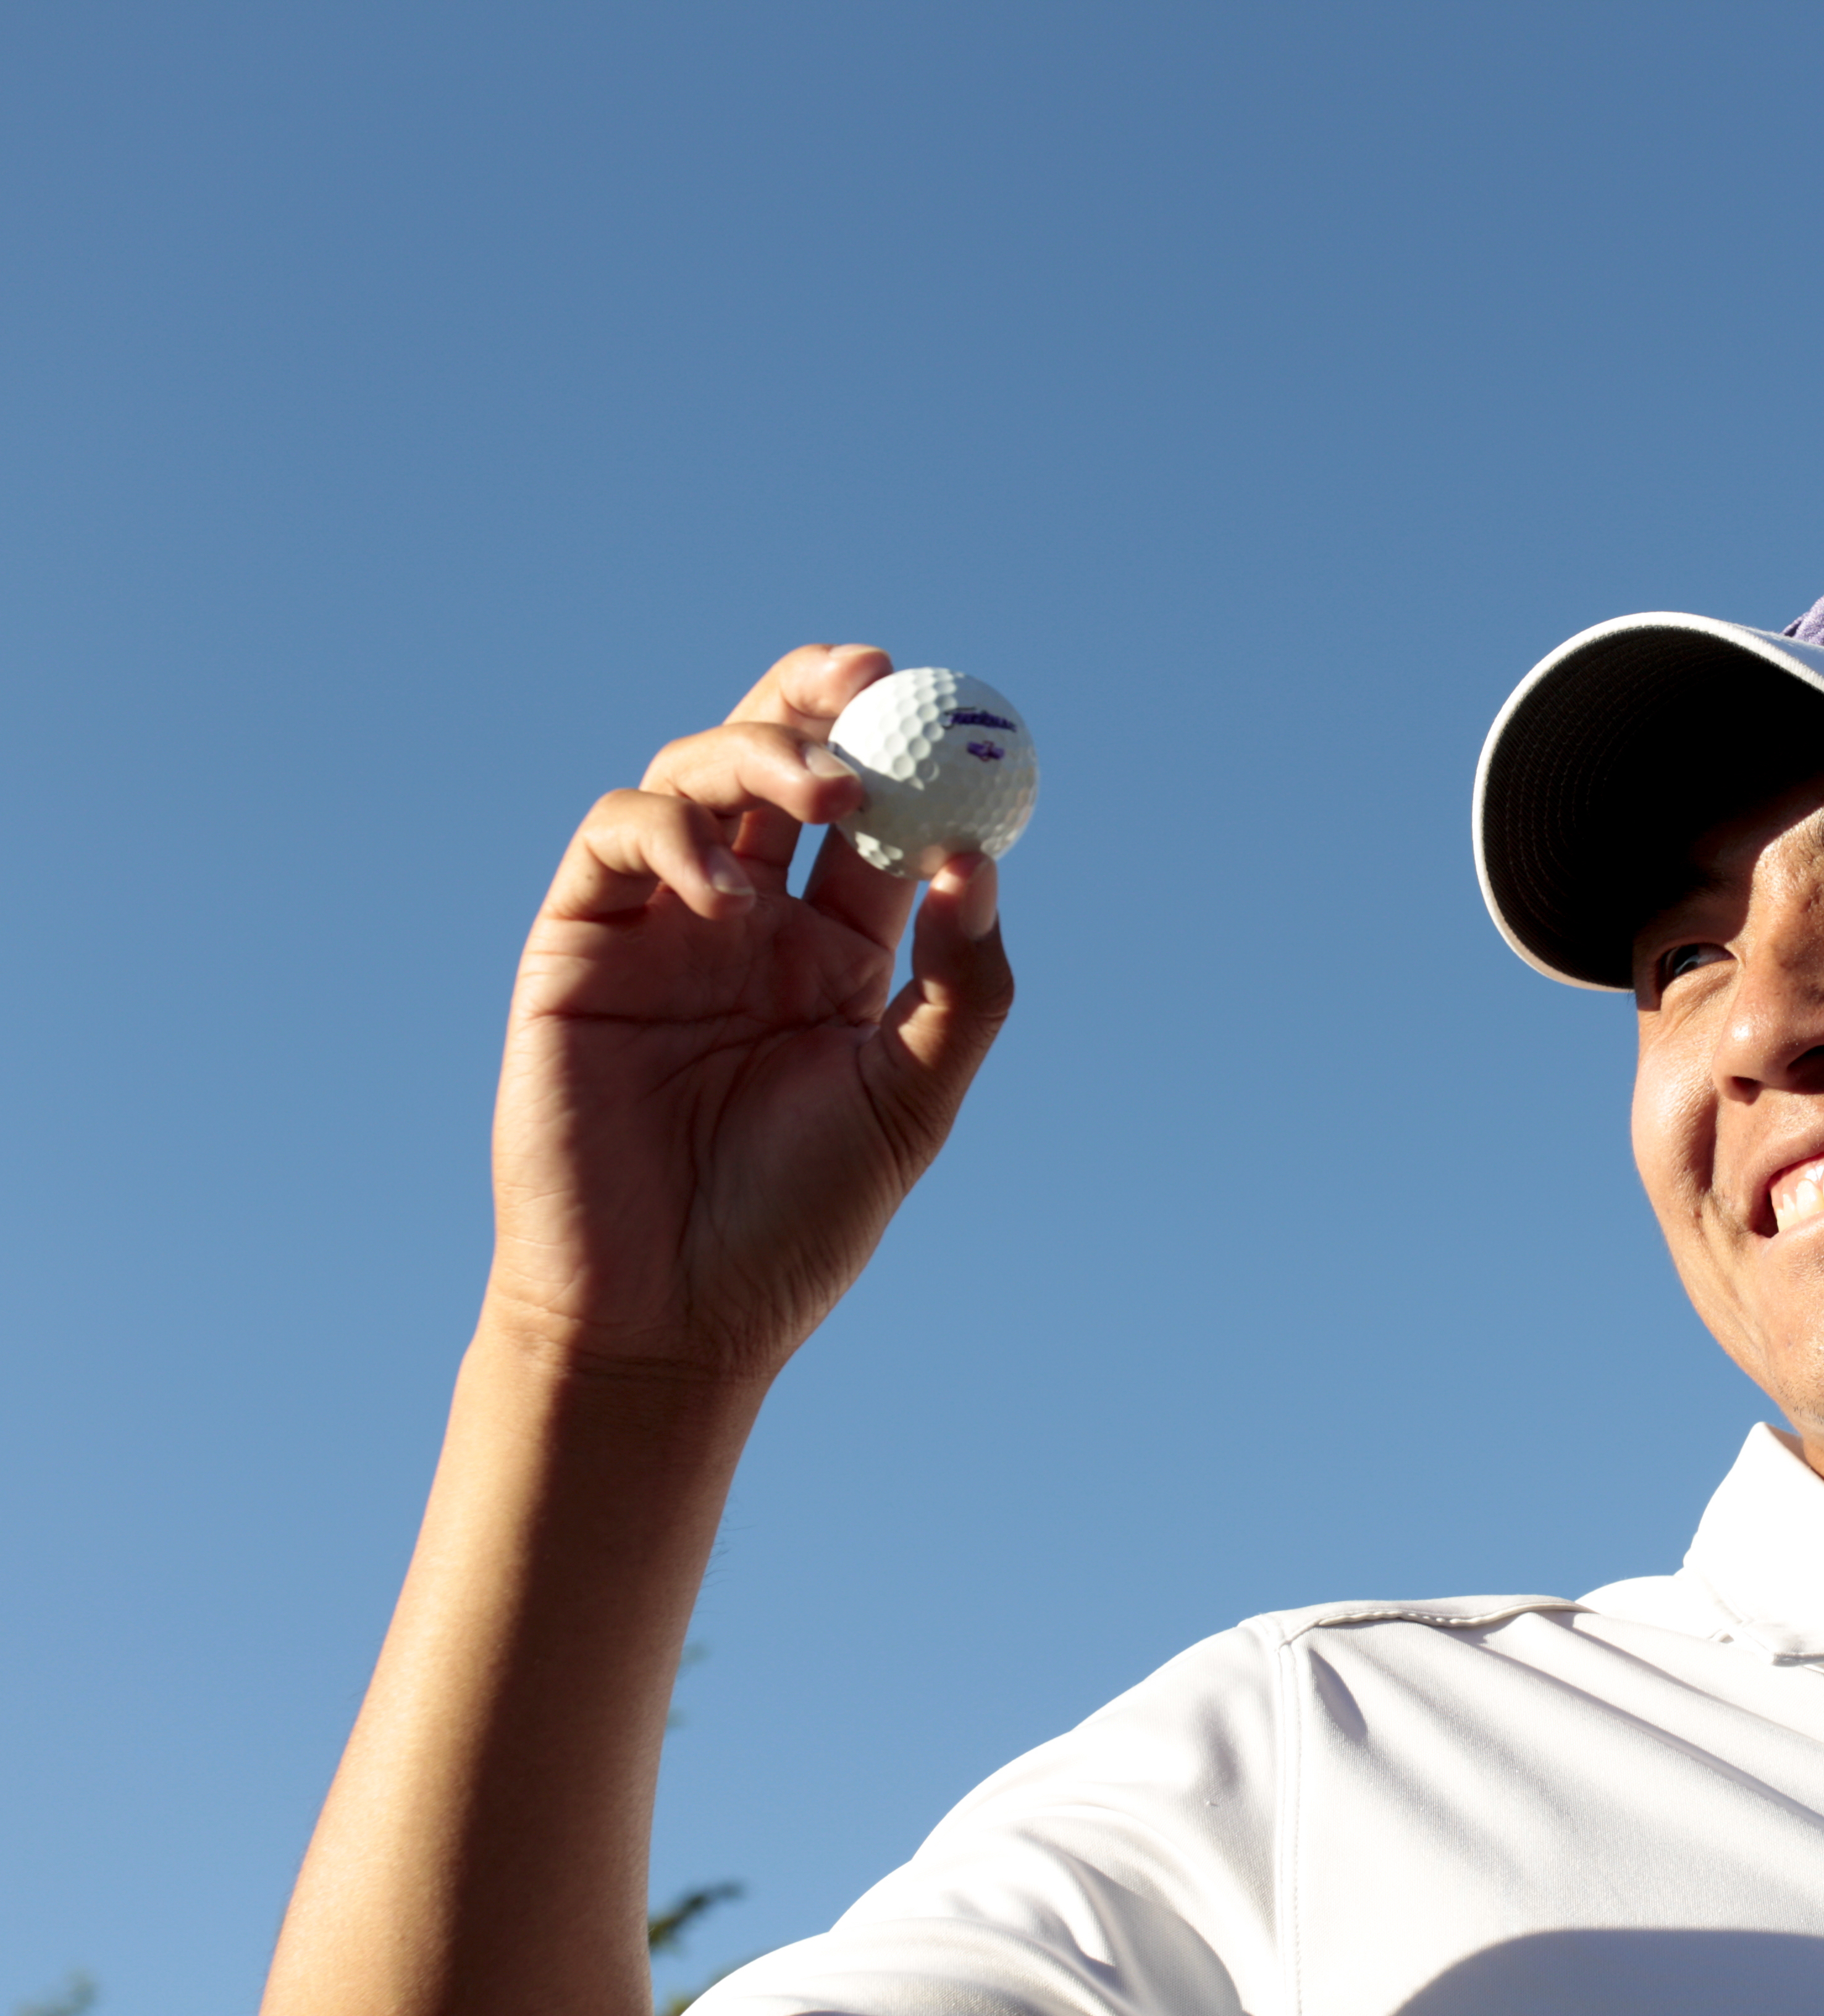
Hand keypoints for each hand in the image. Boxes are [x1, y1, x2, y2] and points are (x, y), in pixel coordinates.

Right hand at [480, 643, 1014, 1385]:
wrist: (668, 1319)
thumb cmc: (790, 1225)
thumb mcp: (911, 1104)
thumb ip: (959, 987)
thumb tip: (977, 863)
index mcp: (835, 953)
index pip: (869, 820)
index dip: (899, 748)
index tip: (944, 702)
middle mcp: (748, 925)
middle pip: (773, 769)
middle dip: (814, 705)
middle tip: (873, 686)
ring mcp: (659, 929)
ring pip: (694, 779)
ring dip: (759, 758)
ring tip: (826, 794)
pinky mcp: (577, 946)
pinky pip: (617, 841)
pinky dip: (674, 838)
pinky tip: (731, 901)